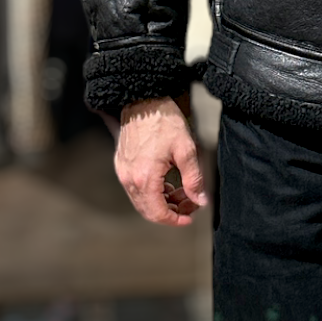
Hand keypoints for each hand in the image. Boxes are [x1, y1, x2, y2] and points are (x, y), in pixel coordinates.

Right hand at [115, 96, 207, 227]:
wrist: (143, 101)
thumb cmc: (164, 121)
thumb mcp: (186, 149)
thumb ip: (193, 179)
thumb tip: (199, 200)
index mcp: (145, 177)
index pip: (157, 212)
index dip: (174, 220)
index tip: (188, 218)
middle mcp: (129, 178)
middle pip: (148, 210)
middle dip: (170, 212)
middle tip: (189, 205)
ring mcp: (123, 172)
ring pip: (141, 201)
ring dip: (161, 203)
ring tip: (182, 193)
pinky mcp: (121, 165)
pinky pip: (135, 188)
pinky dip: (151, 192)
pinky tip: (167, 185)